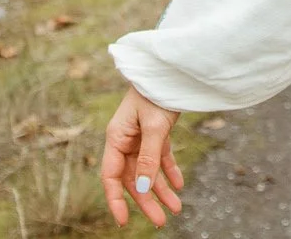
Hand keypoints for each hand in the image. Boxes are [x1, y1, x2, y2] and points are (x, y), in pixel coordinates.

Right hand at [101, 85, 184, 226]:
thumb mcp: (153, 127)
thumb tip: (141, 188)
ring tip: (176, 208)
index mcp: (116, 138)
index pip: (111, 176)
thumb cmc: (156, 93)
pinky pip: (161, 157)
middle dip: (146, 200)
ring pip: (148, 170)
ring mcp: (140, 136)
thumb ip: (148, 158)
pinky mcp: (155, 131)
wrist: (170, 69)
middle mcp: (125, 140)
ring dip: (161, 189)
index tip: (123, 221)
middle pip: (133, 177)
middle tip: (161, 220)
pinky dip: (169, 170)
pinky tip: (179, 185)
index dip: (116, 200)